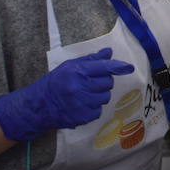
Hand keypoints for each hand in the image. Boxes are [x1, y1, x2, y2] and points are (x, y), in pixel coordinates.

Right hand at [0, 48, 134, 141]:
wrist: (40, 105)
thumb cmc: (56, 82)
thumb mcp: (70, 66)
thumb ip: (91, 60)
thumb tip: (109, 53)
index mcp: (77, 72)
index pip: (104, 68)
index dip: (118, 67)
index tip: (129, 67)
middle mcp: (80, 87)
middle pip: (108, 83)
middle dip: (103, 82)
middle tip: (90, 82)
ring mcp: (82, 103)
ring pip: (106, 97)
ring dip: (99, 95)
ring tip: (85, 93)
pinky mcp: (83, 117)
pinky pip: (98, 110)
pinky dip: (93, 107)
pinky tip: (82, 104)